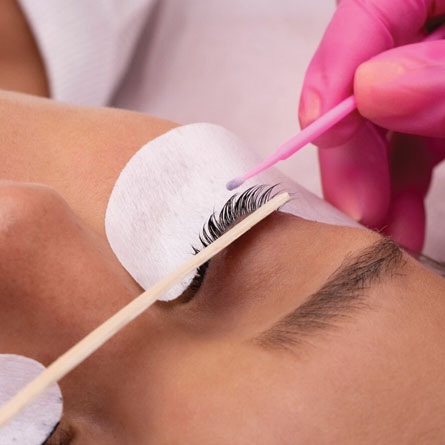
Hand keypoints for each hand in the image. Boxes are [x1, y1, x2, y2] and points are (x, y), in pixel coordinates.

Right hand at [298, 0, 444, 250]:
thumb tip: (373, 89)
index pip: (366, 13)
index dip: (332, 71)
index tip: (317, 126)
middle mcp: (422, 33)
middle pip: (364, 86)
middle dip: (353, 153)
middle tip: (353, 207)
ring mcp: (427, 75)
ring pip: (384, 127)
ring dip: (377, 186)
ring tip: (378, 235)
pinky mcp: (436, 109)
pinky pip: (411, 145)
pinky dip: (402, 186)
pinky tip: (398, 220)